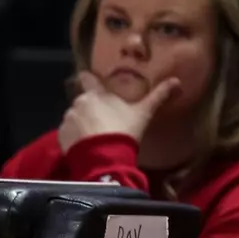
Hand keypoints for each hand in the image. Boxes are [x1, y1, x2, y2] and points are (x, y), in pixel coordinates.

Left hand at [57, 71, 179, 152]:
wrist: (106, 158)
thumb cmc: (124, 131)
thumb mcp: (144, 113)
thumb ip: (158, 96)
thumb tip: (177, 81)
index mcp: (96, 94)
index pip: (87, 78)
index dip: (88, 79)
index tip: (88, 79)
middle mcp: (77, 103)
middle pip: (83, 101)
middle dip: (90, 108)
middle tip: (103, 120)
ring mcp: (67, 120)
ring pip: (74, 117)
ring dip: (81, 123)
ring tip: (95, 135)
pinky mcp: (61, 136)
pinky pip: (67, 133)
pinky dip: (74, 136)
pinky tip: (86, 144)